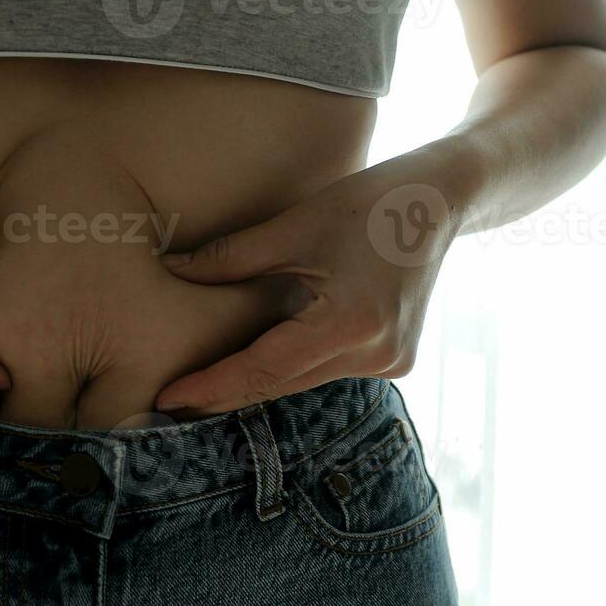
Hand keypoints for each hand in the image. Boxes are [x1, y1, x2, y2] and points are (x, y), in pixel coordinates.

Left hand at [154, 152, 461, 414]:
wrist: (437, 203)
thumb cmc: (364, 204)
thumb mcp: (293, 226)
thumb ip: (230, 259)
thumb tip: (170, 271)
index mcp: (349, 323)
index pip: (265, 368)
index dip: (212, 385)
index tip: (168, 398)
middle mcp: (374, 355)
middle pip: (281, 383)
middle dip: (226, 392)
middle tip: (169, 402)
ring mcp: (389, 364)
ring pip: (302, 381)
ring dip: (258, 381)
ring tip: (201, 388)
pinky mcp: (393, 361)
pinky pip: (327, 371)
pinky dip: (292, 366)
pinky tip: (256, 362)